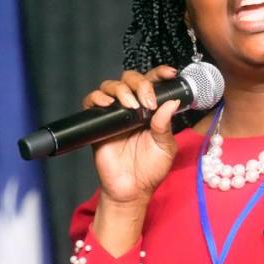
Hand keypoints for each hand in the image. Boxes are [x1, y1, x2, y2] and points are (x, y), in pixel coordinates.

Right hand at [81, 65, 180, 206]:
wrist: (131, 189)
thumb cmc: (150, 170)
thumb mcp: (165, 147)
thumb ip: (166, 125)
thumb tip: (171, 102)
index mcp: (151, 111)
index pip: (154, 84)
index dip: (160, 74)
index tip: (169, 73)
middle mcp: (133, 108)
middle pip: (131, 79)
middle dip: (140, 83)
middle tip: (147, 101)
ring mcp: (114, 114)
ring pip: (111, 86)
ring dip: (122, 89)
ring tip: (131, 106)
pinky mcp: (98, 123)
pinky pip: (91, 102)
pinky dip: (97, 97)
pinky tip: (108, 104)